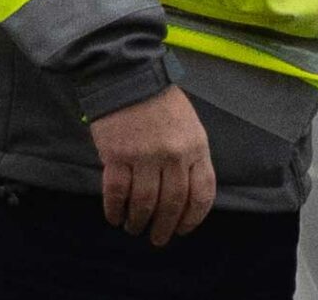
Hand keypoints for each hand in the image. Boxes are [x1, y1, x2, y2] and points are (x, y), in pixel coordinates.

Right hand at [89, 85, 215, 246]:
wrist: (130, 77)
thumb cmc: (161, 102)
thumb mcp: (189, 126)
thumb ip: (190, 156)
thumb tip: (185, 193)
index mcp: (197, 146)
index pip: (202, 192)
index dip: (193, 217)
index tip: (183, 229)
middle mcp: (174, 155)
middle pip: (173, 204)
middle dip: (165, 227)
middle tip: (158, 239)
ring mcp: (145, 156)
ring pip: (144, 203)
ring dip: (139, 221)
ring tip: (135, 227)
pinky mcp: (117, 156)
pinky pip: (117, 194)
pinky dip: (115, 211)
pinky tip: (115, 217)